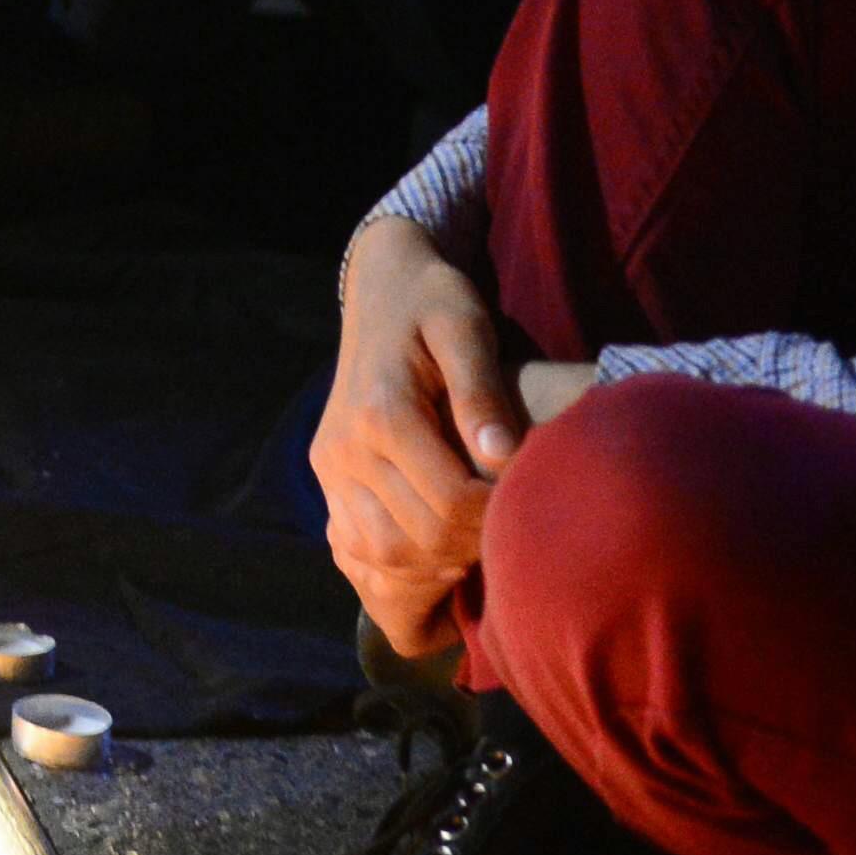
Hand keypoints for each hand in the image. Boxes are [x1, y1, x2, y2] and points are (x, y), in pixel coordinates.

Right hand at [311, 218, 519, 657]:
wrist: (382, 287)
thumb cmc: (436, 303)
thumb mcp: (467, 327)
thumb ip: (482, 390)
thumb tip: (503, 454)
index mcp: (382, 413)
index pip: (450, 502)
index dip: (497, 517)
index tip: (529, 504)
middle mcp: (344, 447)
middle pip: (414, 538)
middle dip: (470, 549)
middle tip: (509, 533)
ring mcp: (329, 466)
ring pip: (378, 553)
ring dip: (432, 567)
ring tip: (475, 548)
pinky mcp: (326, 475)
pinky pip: (352, 545)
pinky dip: (393, 566)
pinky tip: (434, 556)